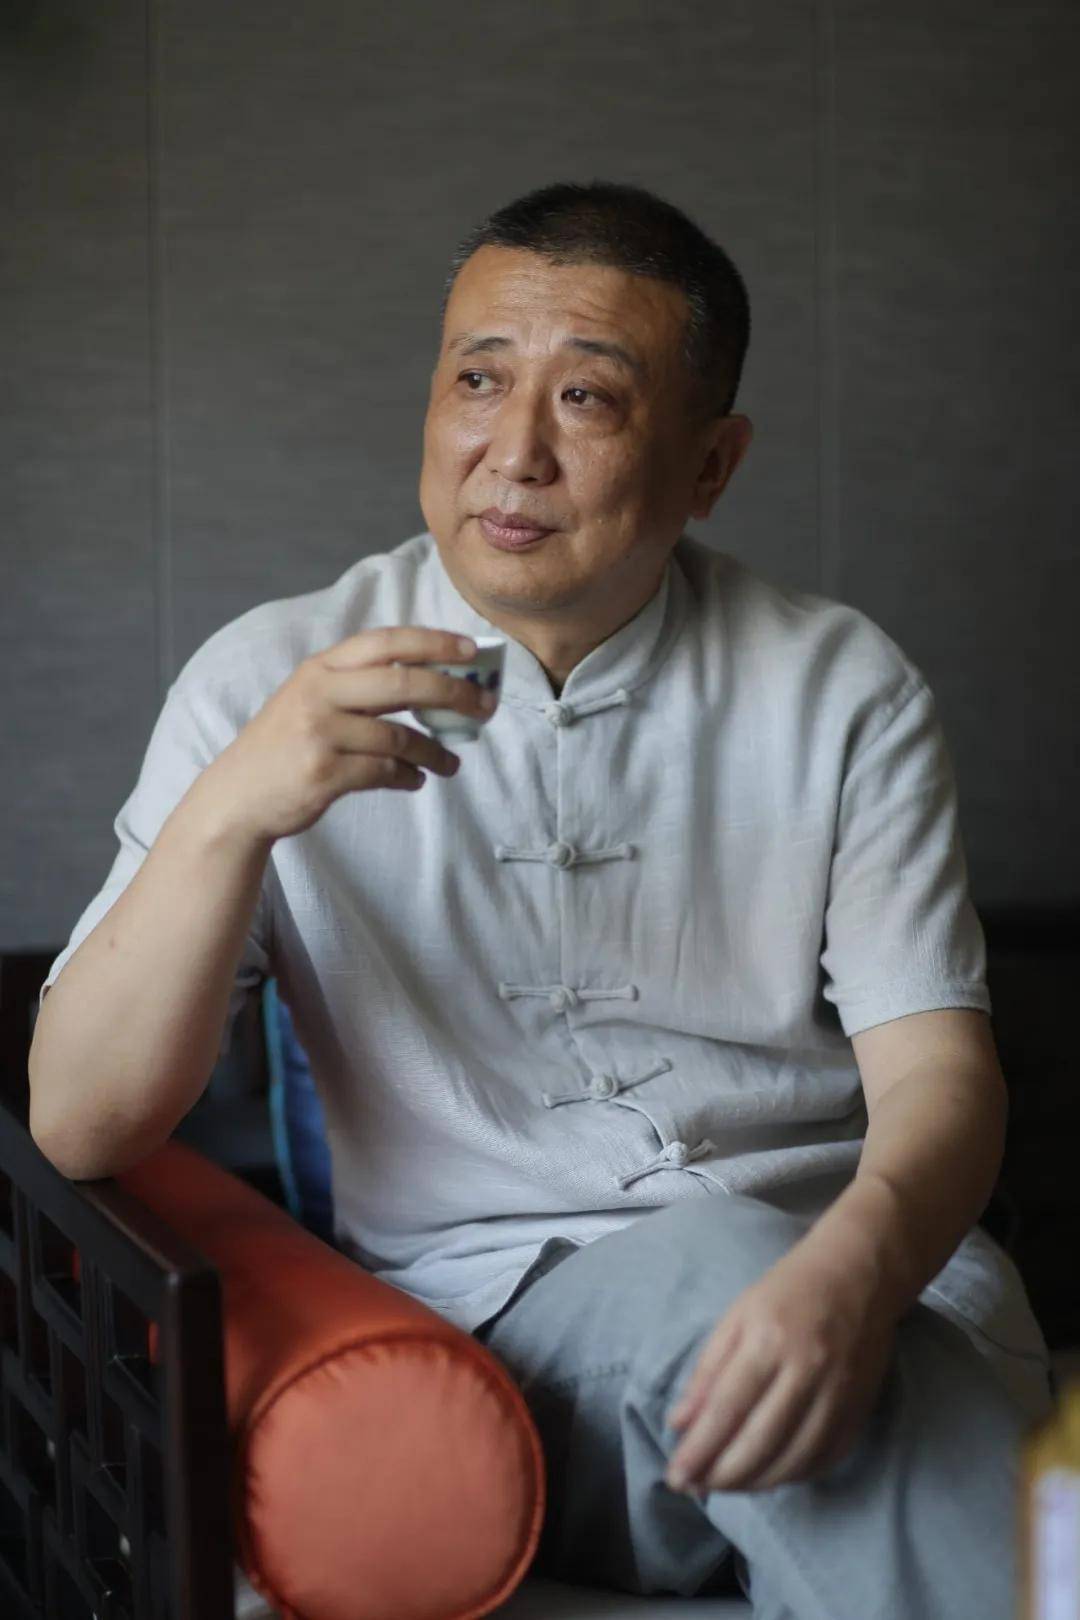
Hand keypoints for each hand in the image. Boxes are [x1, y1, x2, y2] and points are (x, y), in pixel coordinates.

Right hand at [201, 626, 494, 843]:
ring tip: (451, 763)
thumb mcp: (311, 699)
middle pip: (403, 683)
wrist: (237, 796)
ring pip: (400, 736)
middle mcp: (318, 693)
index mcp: (319, 667)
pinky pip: (385, 772)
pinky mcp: (324, 773)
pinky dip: (409, 777)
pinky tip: (417, 780)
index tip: (471, 649)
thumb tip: (434, 683)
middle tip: (484, 707)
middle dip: (453, 692)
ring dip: (435, 751)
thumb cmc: (285, 746)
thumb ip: (358, 686)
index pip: (385, 642)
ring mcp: (320, 733)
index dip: (433, 641)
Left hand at [663, 1241, 897, 1493]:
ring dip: (754, 1484)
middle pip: (759, 1442)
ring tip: (723, 1487)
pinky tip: (768, 1478)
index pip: (727, 1410)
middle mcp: (808, 1370)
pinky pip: (825, 1459)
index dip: (699, 1450)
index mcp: (769, 1340)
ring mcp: (839, 1393)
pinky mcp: (860, 1408)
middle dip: (721, 1475)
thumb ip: (707, 1371)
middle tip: (694, 1487)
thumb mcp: (736, 1316)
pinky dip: (793, 1476)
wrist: (859, 1274)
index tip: (675, 1477)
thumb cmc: (788, 1289)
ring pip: (793, 1460)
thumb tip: (679, 1424)